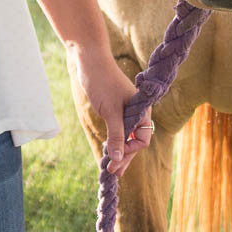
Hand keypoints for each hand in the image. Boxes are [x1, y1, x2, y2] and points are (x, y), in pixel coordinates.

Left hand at [73, 49, 152, 176]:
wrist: (89, 59)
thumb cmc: (102, 82)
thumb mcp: (110, 111)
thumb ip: (116, 135)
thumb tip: (119, 159)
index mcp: (142, 110)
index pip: (142, 138)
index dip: (131, 151)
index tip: (116, 161)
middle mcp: (136, 111)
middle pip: (134, 140)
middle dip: (124, 156)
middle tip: (112, 172)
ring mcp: (125, 110)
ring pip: (126, 135)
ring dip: (119, 151)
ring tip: (111, 168)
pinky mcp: (114, 108)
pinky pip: (117, 129)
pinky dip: (113, 141)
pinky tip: (107, 151)